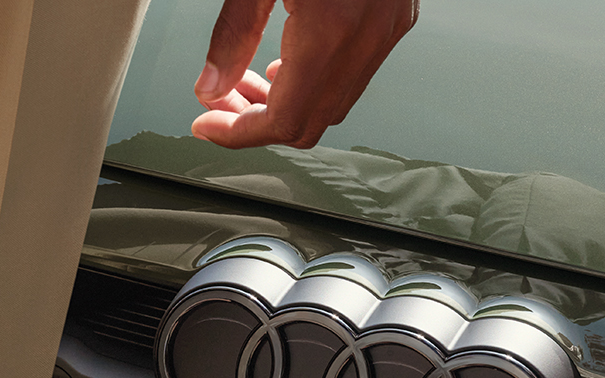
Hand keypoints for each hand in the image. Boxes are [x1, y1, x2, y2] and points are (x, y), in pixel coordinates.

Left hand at [191, 0, 418, 148]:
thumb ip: (234, 31)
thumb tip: (211, 86)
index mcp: (331, 26)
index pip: (284, 119)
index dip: (239, 134)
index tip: (208, 128)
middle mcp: (368, 34)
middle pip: (313, 122)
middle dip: (260, 123)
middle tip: (220, 108)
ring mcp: (388, 28)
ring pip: (337, 102)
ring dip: (290, 105)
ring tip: (247, 84)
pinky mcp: (396, 17)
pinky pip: (357, 74)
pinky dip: (319, 83)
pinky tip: (291, 62)